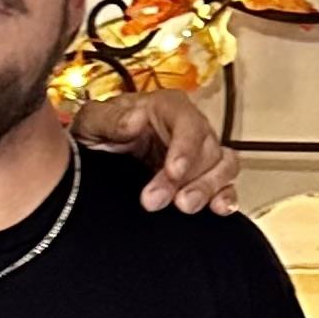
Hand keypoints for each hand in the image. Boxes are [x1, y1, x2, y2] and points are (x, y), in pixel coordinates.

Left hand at [67, 91, 241, 214]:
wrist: (92, 161)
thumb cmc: (97, 133)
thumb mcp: (92, 121)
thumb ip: (110, 119)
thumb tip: (135, 120)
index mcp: (166, 107)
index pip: (188, 122)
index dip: (185, 148)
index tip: (173, 171)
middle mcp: (189, 128)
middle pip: (207, 149)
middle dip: (186, 178)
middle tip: (155, 200)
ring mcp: (199, 155)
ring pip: (223, 166)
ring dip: (208, 189)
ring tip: (184, 207)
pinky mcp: (201, 179)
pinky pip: (225, 186)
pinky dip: (226, 198)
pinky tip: (218, 209)